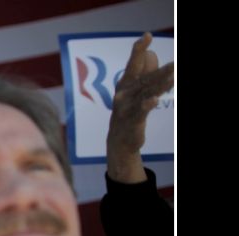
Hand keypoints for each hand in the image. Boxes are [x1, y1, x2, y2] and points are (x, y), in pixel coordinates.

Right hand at [106, 32, 173, 182]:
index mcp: (126, 83)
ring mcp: (127, 107)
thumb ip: (144, 73)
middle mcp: (125, 92)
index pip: (134, 63)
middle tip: (176, 63)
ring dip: (161, 85)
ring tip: (174, 76)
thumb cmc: (129, 110)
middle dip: (162, 70)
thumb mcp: (135, 91)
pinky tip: (154, 100)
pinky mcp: (133, 121)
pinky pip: (141, 112)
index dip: (139, 49)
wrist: (119, 139)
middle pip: (146, 78)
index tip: (147, 36)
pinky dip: (147, 105)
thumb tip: (152, 55)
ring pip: (147, 93)